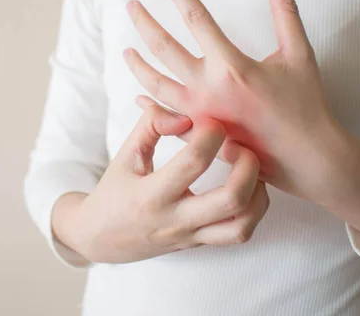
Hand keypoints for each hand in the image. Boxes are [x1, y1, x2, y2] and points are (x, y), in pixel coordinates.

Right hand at [52, 102, 268, 263]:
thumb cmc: (114, 192)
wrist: (102, 238)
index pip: (192, 163)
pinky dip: (253, 210)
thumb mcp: (125, 155)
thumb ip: (150, 126)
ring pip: (242, 225)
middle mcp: (174, 220)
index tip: (211, 120)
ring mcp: (190, 237)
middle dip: (247, 165)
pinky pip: (238, 234)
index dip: (210, 134)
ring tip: (248, 168)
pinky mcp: (200, 244)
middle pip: (231, 199)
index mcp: (150, 195)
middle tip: (239, 145)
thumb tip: (185, 115)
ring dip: (257, 192)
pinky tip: (247, 188)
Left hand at [123, 0, 347, 206]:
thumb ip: (286, 11)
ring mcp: (199, 114)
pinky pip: (166, 118)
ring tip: (126, 52)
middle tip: (131, 7)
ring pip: (156, 85)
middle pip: (164, 49)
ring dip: (138, 66)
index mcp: (231, 66)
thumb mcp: (298, 53)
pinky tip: (140, 97)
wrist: (306, 158)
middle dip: (144, 24)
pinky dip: (150, 106)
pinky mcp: (199, 134)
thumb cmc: (305, 105)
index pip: (196, 18)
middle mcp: (207, 89)